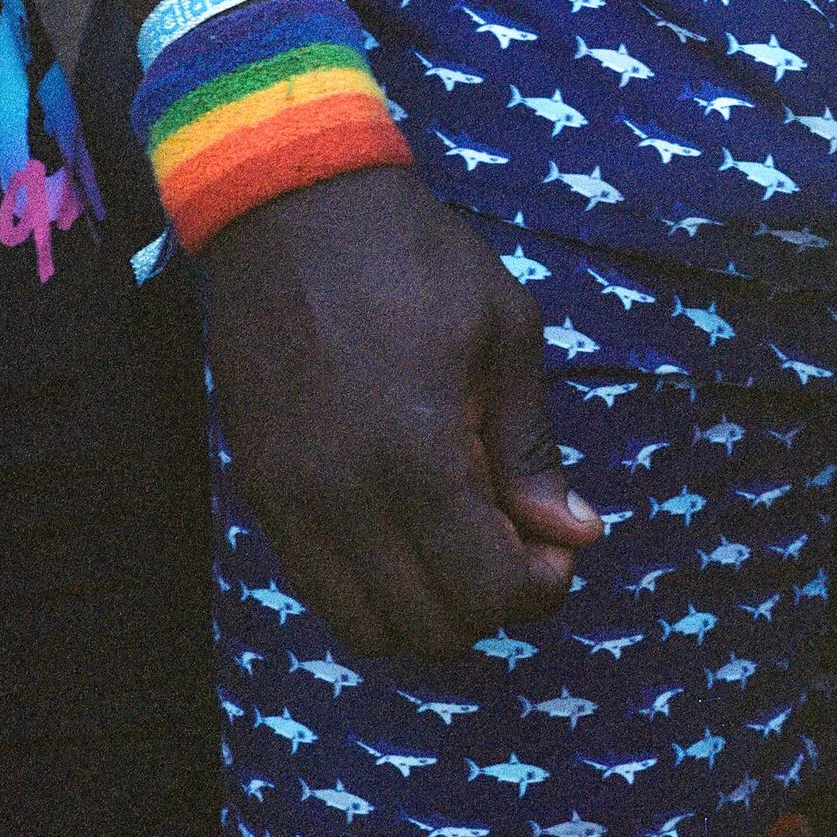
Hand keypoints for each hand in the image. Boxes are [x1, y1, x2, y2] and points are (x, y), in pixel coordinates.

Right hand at [196, 166, 601, 659]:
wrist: (292, 208)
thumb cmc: (413, 257)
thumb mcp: (505, 332)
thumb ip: (533, 448)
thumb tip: (577, 534)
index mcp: (418, 454)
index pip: (484, 592)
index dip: (537, 589)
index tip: (558, 549)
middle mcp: (344, 496)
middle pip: (431, 628)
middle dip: (491, 603)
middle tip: (517, 545)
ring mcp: (291, 501)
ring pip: (369, 628)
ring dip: (430, 610)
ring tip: (461, 546)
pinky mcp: (259, 490)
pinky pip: (317, 589)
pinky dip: (371, 592)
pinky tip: (405, 535)